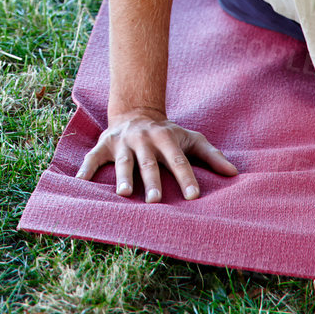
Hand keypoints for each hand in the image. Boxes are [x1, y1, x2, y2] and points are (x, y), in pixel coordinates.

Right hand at [75, 109, 237, 201]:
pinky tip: (80, 183)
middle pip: (148, 163)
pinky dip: (86, 169)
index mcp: (166, 138)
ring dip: (122, 176)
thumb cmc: (168, 133)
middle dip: (151, 181)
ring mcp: (122, 142)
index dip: (186, 177)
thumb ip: (211, 156)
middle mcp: (143, 139)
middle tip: (155, 201)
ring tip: (123, 194)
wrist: (136, 111)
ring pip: (123, 161)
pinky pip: (93, 157)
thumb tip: (234, 174)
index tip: (193, 196)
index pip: (178, 160)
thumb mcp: (191, 139)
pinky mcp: (104, 144)